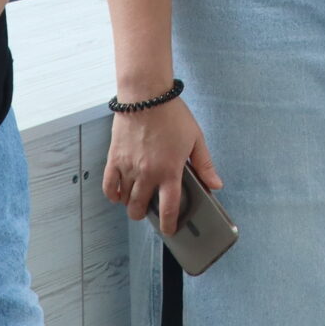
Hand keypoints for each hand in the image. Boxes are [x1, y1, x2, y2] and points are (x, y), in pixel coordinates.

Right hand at [100, 97, 220, 234]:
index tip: (170, 229)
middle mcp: (147, 173)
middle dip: (146, 215)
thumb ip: (205, 165)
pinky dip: (113, 194)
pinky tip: (119, 194)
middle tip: (151, 211)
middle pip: (141, 209)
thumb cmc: (172, 114)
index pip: (168, 208)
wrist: (146, 96)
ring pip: (125, 200)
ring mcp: (128, 167)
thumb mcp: (196, 139)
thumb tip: (215, 185)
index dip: (169, 224)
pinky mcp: (114, 159)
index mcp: (170, 171)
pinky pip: (109, 186)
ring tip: (137, 200)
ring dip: (131, 205)